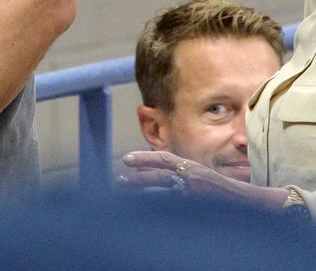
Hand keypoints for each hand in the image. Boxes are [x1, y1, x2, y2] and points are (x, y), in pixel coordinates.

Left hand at [118, 151, 248, 200]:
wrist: (250, 203)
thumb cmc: (224, 192)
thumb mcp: (201, 177)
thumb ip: (182, 174)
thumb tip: (159, 175)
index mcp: (192, 167)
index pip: (164, 159)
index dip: (145, 158)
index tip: (127, 159)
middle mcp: (193, 177)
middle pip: (160, 175)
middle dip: (139, 177)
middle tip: (120, 179)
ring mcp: (197, 193)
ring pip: (166, 191)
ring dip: (147, 191)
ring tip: (127, 191)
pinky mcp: (200, 205)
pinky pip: (177, 205)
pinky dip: (164, 208)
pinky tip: (150, 210)